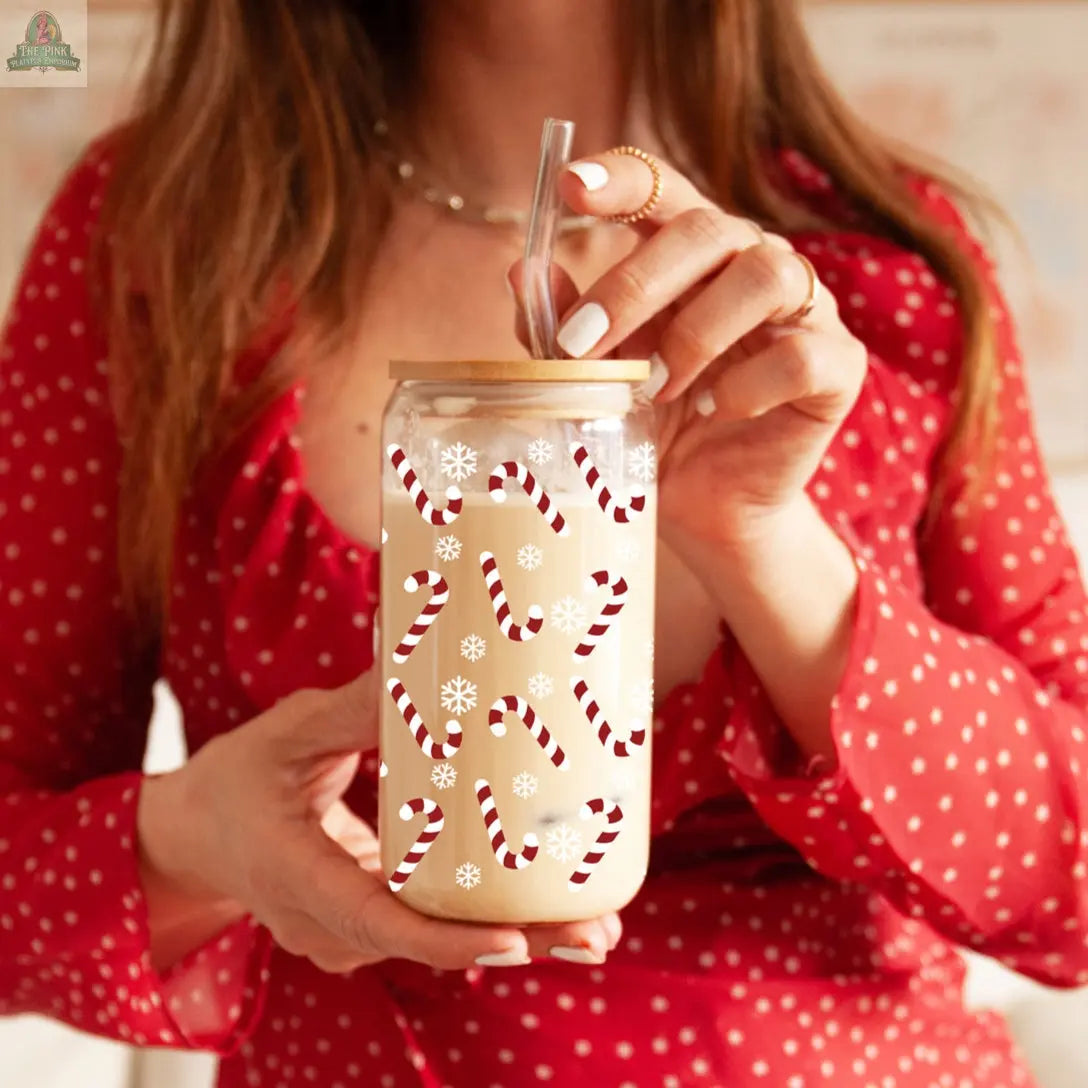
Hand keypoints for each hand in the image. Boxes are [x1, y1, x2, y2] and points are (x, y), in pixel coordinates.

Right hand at [138, 672, 620, 972]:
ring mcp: (349, 933)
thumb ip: (353, 706)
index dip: (448, 938)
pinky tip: (552, 909)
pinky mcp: (369, 921)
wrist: (198, 833)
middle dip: (516, 942)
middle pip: (431, 944)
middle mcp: (328, 926)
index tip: (512, 939)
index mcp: (298, 880)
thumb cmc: (236, 781)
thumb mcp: (288, 733)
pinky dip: (490, 919)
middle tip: (595, 933)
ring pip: (440, 942)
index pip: (378, 924)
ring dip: (517, 936)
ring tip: (595, 927)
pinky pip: (433, 926)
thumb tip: (417, 651)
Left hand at [514, 150, 866, 551]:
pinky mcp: (838, 367)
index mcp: (692, 254)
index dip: (622, 179)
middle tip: (582, 345)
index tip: (570, 188)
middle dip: (634, 287)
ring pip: (768, 276)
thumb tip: (521, 270)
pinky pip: (802, 356)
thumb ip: (561, 326)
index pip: (664, 189)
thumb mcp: (596, 377)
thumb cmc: (651, 428)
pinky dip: (749, 386)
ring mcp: (805, 311)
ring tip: (657, 390)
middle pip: (708, 230)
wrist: (704, 505)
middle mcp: (753, 264)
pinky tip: (715, 412)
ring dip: (697, 335)